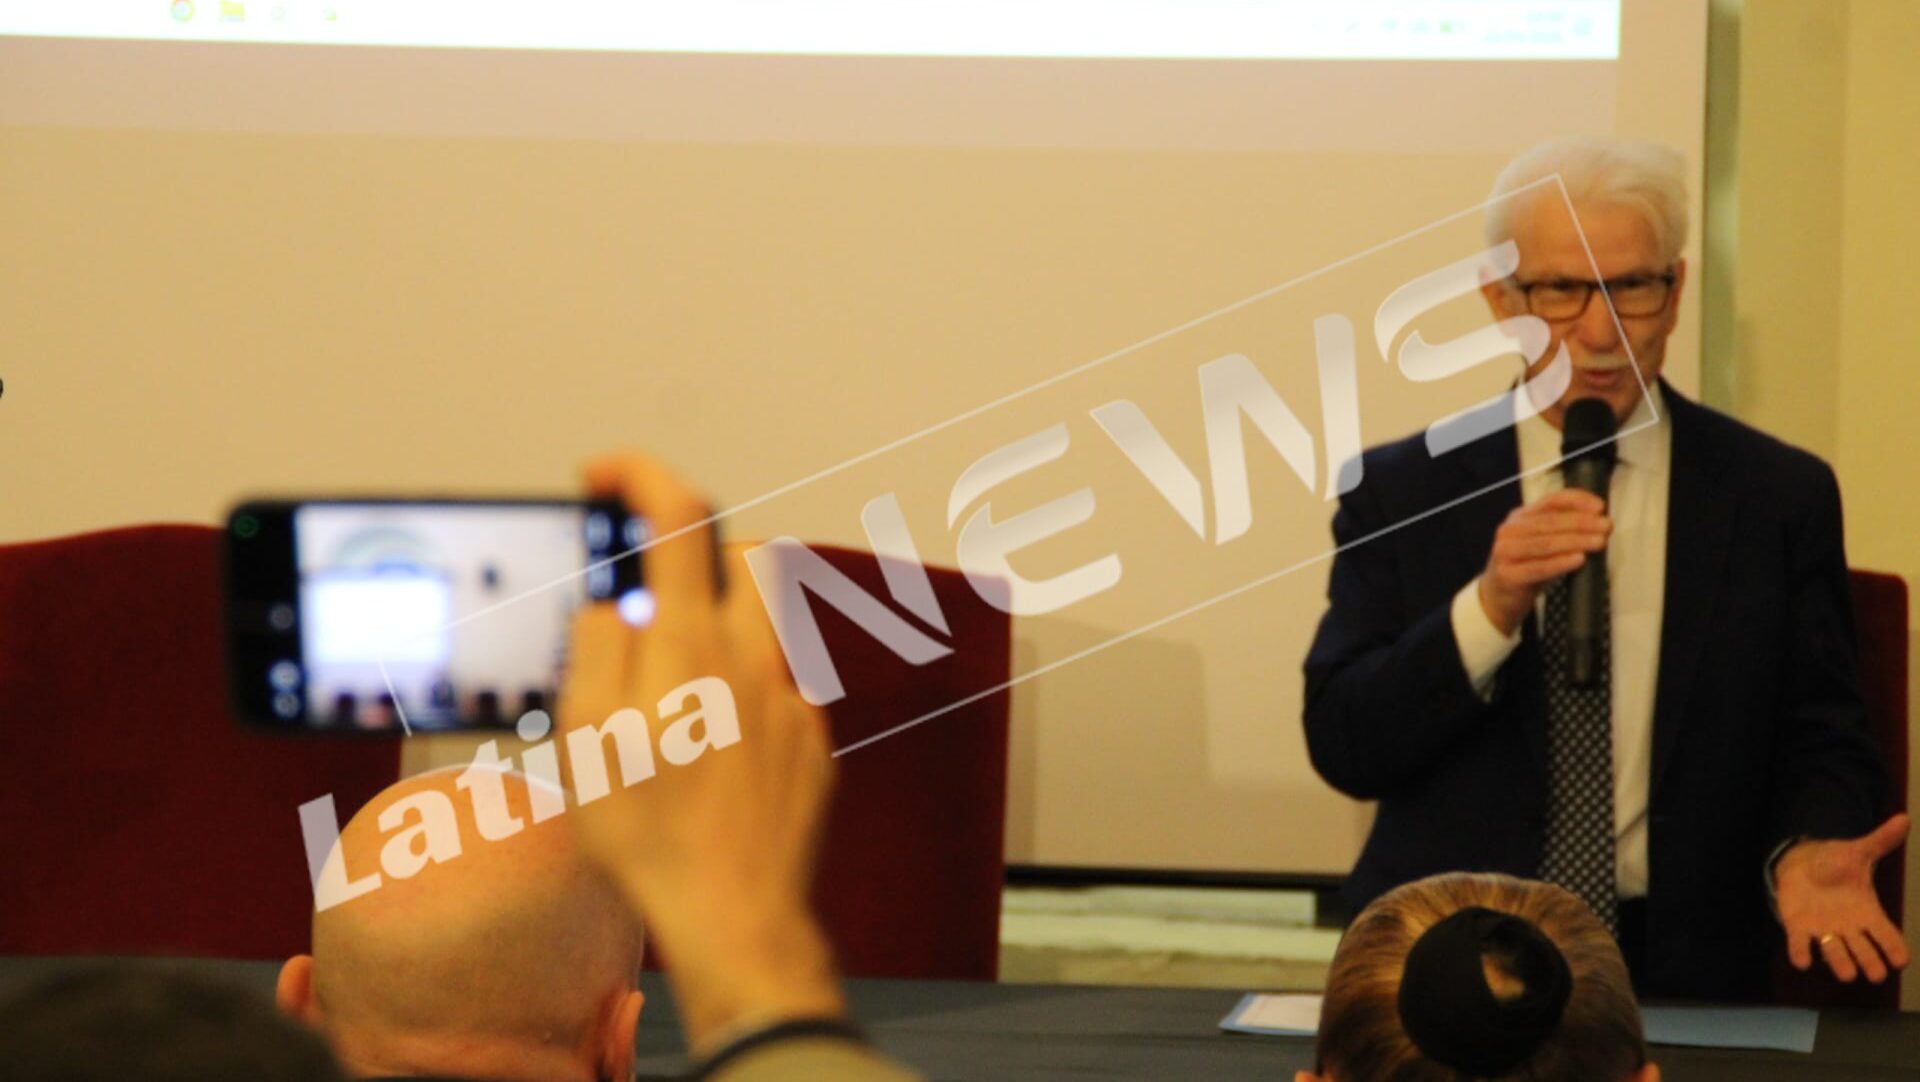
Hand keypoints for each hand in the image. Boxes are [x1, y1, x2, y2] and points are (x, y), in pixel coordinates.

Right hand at [558, 454, 843, 1053]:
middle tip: (650, 587)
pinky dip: (744, 683)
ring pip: (771, 615)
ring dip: (723, 616)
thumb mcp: (585, 742)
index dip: (641, 473)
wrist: (735, 914)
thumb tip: (612, 604)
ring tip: (676, 672)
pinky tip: (712, 738)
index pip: (679, 517)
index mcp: (691, 646)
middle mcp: (754, 658)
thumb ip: (596, 651)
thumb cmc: (653, 841)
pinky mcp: (813, 739)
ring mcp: (792, 697)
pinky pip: (781, 681)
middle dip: (696, 549)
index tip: (606, 473)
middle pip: (745, 553)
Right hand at [1477, 489, 1610, 635]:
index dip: (1577, 501)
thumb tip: (1597, 525)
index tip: (1600, 507)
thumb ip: (1561, 532)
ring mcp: (1505, 553)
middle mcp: (1509, 531)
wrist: (1497, 599)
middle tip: (1605, 526)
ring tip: (1598, 542)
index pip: (1550, 501)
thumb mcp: (1541, 544)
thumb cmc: (1526, 569)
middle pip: (1549, 522)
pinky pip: (1539, 568)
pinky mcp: (1508, 575)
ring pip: (1546, 543)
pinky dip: (1561, 563)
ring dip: (1576, 541)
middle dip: (1582, 523)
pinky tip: (1578, 560)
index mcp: (1519, 518)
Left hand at [1777, 813, 1910, 982]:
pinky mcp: (1799, 929)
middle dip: (1870, 965)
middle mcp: (1850, 930)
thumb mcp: (1859, 852)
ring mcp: (1825, 932)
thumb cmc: (1838, 866)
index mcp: (1869, 914)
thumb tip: (1904, 818)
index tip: (1901, 960)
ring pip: (1836, 955)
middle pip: (1866, 955)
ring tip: (1847, 974)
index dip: (1895, 951)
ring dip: (1839, 964)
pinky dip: (1801, 954)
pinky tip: (1801, 961)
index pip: (1889, 938)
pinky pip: (1801, 946)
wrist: (1804, 866)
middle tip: (1875, 973)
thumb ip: (1881, 840)